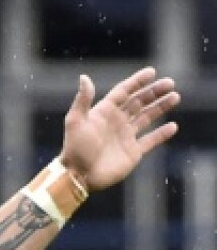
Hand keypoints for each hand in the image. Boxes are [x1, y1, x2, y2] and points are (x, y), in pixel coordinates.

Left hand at [61, 67, 179, 193]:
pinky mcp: (132, 153)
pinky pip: (150, 141)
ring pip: (147, 117)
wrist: (78, 177)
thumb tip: (84, 78)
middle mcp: (117, 122)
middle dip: (154, 92)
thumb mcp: (75, 122)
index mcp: (105, 111)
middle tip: (170, 83)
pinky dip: (161, 134)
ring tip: (175, 97)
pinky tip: (173, 127)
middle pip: (139, 101)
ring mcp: (125, 137)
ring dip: (161, 107)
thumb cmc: (75, 149)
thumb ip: (82, 100)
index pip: (124, 91)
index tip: (151, 72)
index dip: (137, 82)